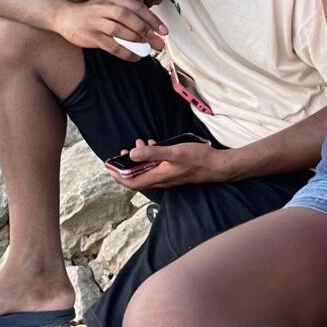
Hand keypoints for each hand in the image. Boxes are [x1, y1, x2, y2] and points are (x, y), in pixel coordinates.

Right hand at [51, 0, 166, 60]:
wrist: (63, 16)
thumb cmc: (90, 10)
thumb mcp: (107, 1)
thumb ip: (126, 2)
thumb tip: (144, 1)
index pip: (136, 7)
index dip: (153, 19)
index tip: (164, 31)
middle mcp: (104, 7)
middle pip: (129, 17)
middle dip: (147, 31)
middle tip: (159, 43)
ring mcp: (95, 21)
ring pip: (119, 30)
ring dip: (136, 41)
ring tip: (148, 50)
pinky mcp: (90, 36)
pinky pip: (110, 46)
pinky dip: (124, 52)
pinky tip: (135, 57)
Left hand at [108, 140, 235, 190]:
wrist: (218, 166)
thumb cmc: (198, 159)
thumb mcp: (174, 152)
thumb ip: (153, 153)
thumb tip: (132, 154)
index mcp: (158, 177)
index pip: (131, 181)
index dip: (118, 175)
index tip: (109, 166)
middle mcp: (161, 180)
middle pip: (136, 177)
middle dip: (126, 166)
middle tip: (119, 154)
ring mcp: (168, 177)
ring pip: (146, 171)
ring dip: (138, 160)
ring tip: (137, 145)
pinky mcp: (173, 172)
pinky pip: (156, 167)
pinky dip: (150, 158)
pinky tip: (153, 145)